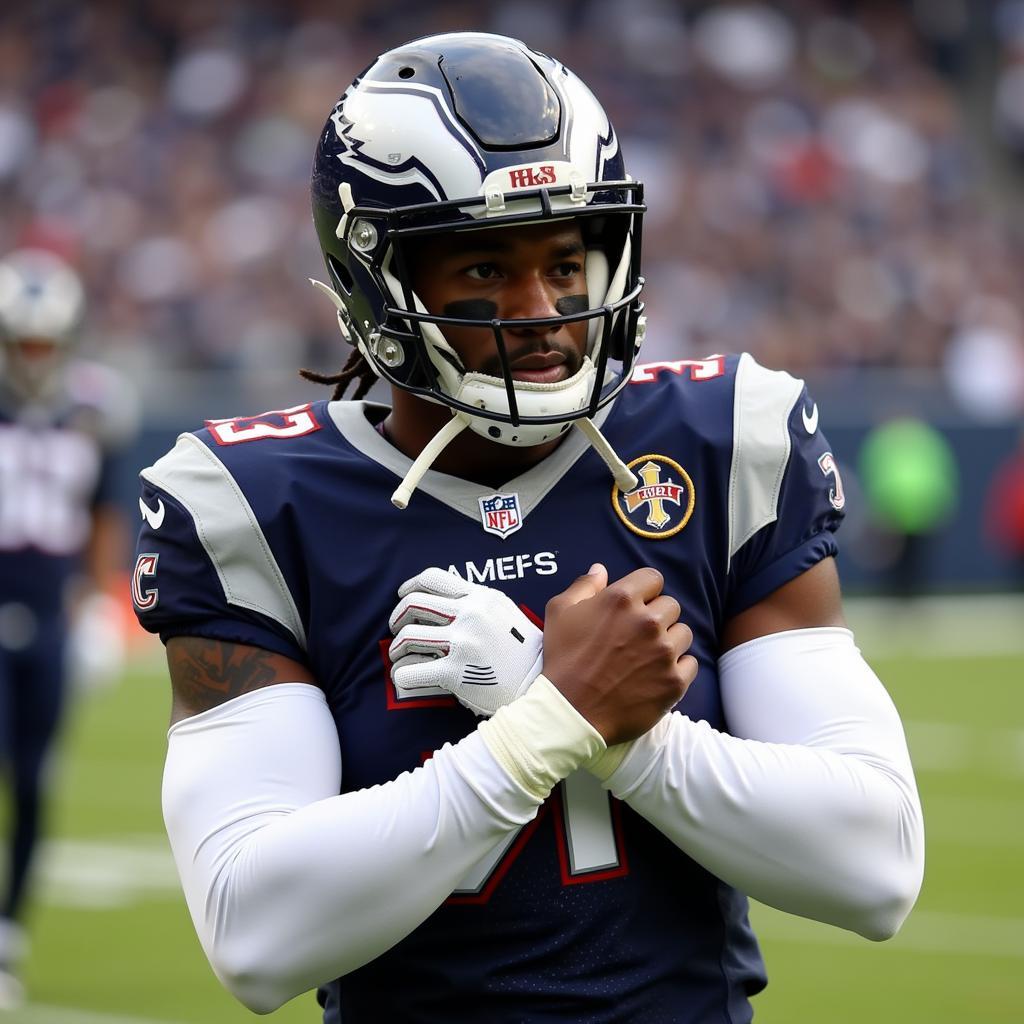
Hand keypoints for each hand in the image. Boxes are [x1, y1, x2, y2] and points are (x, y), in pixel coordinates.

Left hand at [388, 568, 543, 715]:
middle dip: (397, 617)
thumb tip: (439, 599)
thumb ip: (474, 602)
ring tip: (399, 655)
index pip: (432, 578)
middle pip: (413, 603)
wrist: (537, 683)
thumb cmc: (519, 649)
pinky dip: (401, 674)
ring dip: (396, 648)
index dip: (410, 586)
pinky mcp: (455, 672)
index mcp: (480, 597)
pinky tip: (404, 677)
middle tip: (397, 629)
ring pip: (408, 637)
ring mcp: (462, 643)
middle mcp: (470, 615)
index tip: (403, 595)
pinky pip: (411, 671)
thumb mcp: (502, 612)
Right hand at [543, 564, 696, 744]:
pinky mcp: (674, 682)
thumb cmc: (562, 660)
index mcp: (621, 599)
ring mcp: (664, 653)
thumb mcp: (559, 613)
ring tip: (647, 657)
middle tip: (637, 635)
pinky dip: (677, 669)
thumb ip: (583, 586)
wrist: (570, 712)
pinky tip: (656, 675)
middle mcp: (648, 622)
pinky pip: (690, 664)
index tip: (635, 606)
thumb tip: (601, 570)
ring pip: (683, 634)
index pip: (653, 579)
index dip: (644, 591)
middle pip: (671, 605)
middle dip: (657, 616)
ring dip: (668, 641)